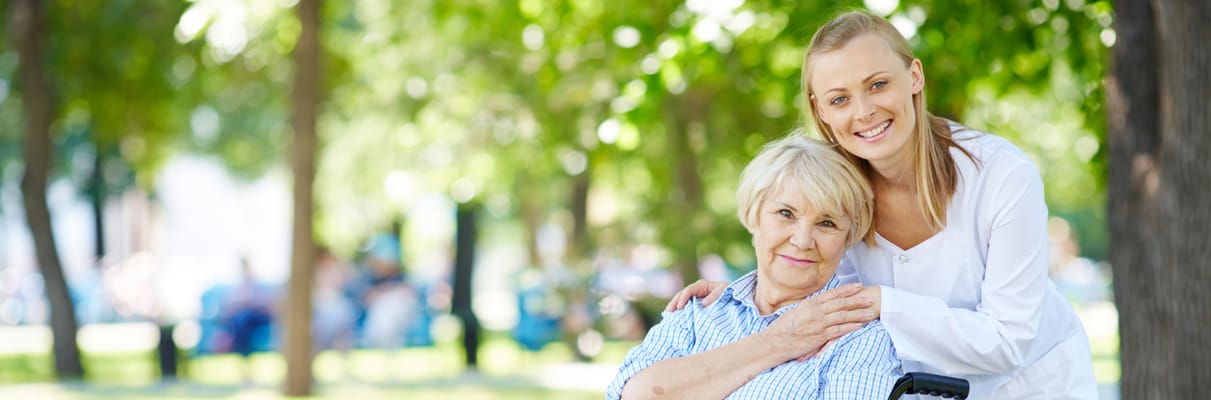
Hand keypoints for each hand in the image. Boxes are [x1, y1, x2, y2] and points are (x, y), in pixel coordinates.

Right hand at [665, 280, 728, 310]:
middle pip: (681, 295)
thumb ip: (713, 297)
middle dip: (674, 303)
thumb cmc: (729, 292)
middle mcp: (695, 290)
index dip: (683, 298)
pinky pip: (685, 307)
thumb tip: (702, 304)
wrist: (733, 296)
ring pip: (681, 301)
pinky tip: (674, 318)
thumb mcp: (723, 291)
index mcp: (701, 285)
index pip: (688, 290)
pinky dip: (679, 311)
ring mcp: (694, 297)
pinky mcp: (695, 305)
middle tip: (668, 312)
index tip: (679, 307)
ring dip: (674, 308)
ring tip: (667, 316)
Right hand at [762, 283, 877, 360]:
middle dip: (857, 300)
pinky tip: (860, 326)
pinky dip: (850, 328)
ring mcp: (818, 323)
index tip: (858, 286)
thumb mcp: (796, 311)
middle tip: (870, 299)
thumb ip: (809, 307)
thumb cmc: (783, 327)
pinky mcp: (820, 336)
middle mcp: (816, 311)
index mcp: (810, 303)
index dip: (847, 289)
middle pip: (841, 303)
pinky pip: (838, 330)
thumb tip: (818, 303)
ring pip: (843, 316)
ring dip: (858, 314)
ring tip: (870, 313)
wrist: (775, 341)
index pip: (832, 294)